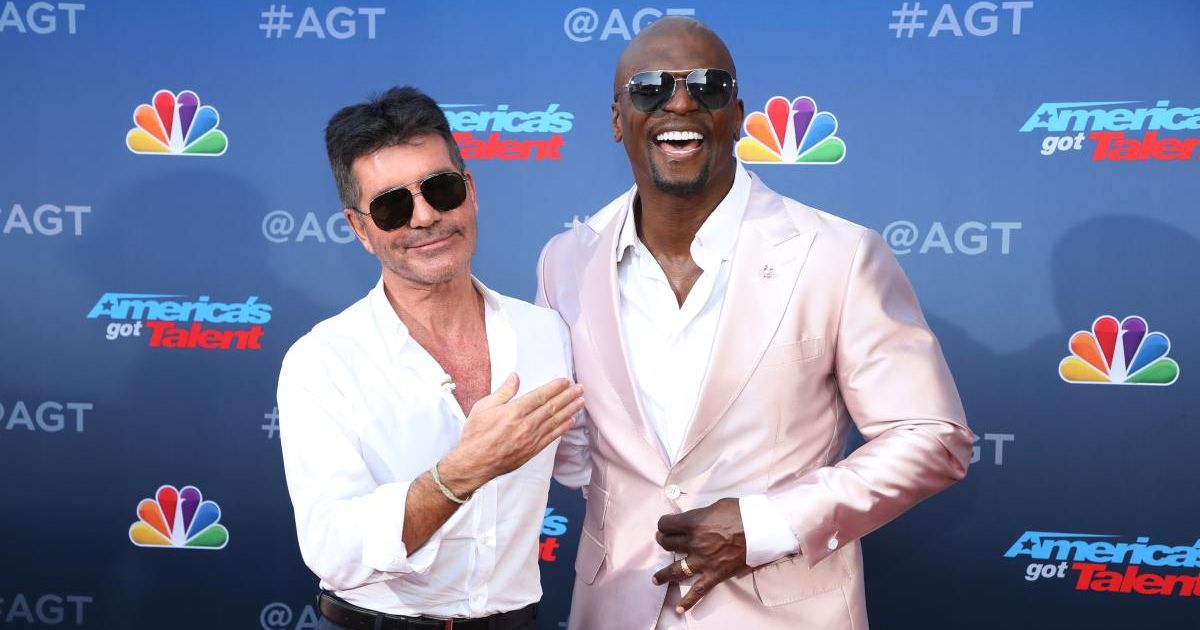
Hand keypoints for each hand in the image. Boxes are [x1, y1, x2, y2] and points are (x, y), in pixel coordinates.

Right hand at [440, 374, 583, 493]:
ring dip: (570, 410)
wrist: (473, 464)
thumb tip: (515, 377)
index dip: (555, 388)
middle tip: (580, 388)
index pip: (540, 396)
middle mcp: (525, 425)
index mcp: (513, 412)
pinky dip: (562, 428)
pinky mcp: (532, 451)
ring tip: (581, 401)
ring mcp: (530, 439)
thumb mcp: (483, 407)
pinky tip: (570, 420)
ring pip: (555, 421)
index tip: (565, 381)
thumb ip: (503, 392)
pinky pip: (551, 437)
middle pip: (551, 407)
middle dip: (568, 396)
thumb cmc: (475, 435)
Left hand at [651, 498, 747, 613]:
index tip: (665, 525)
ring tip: (656, 579)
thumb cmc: (741, 513)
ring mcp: (703, 560)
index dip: (664, 524)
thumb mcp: (716, 505)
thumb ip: (701, 514)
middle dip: (663, 541)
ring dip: (663, 574)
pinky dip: (688, 601)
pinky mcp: (714, 574)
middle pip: (667, 544)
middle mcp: (694, 542)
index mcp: (693, 523)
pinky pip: (699, 590)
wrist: (762, 530)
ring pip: (676, 569)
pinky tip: (678, 608)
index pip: (666, 524)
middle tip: (664, 541)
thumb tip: (693, 519)